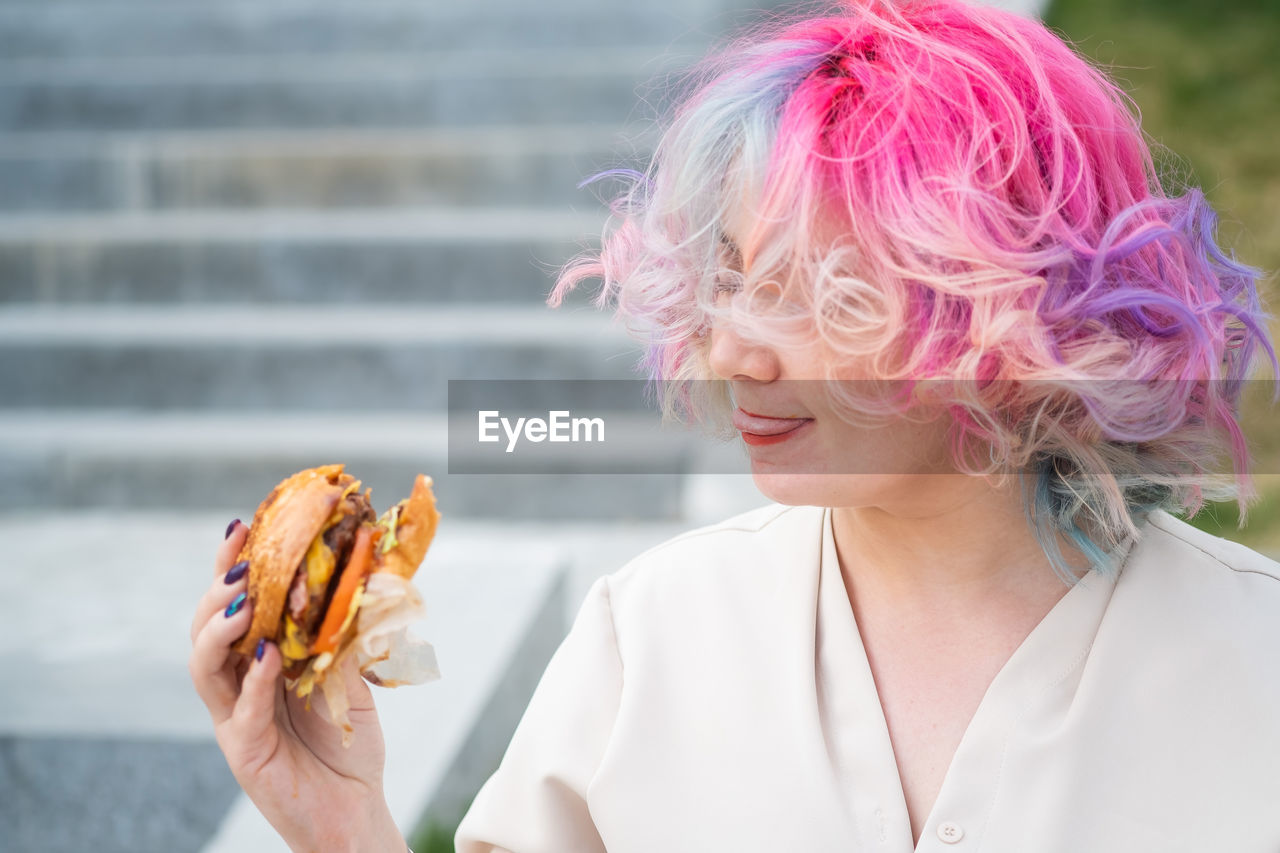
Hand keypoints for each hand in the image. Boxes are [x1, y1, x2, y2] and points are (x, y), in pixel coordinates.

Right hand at [188, 520, 405, 852]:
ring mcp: (233, 718)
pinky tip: (267, 655)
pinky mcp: (243, 752)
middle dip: (219, 589)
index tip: (243, 526)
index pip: (235, 607)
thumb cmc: (347, 747)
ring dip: (220, 629)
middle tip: (242, 561)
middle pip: (206, 628)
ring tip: (244, 602)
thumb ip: (343, 639)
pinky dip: (252, 680)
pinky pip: (239, 711)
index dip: (232, 568)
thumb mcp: (350, 681)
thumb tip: (360, 581)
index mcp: (258, 664)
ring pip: (203, 666)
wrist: (354, 811)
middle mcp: (236, 686)